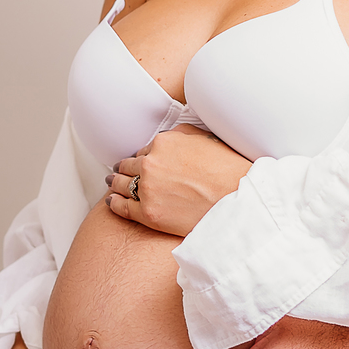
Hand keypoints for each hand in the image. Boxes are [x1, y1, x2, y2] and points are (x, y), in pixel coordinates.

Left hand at [105, 125, 251, 234]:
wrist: (237, 199)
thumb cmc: (226, 169)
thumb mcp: (204, 138)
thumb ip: (180, 135)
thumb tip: (169, 137)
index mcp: (163, 143)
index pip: (144, 149)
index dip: (143, 157)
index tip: (141, 162)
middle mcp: (151, 164)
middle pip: (128, 165)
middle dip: (125, 168)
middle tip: (120, 171)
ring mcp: (147, 190)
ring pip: (121, 184)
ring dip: (116, 182)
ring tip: (113, 184)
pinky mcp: (148, 214)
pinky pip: (122, 207)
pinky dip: (114, 203)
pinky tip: (111, 201)